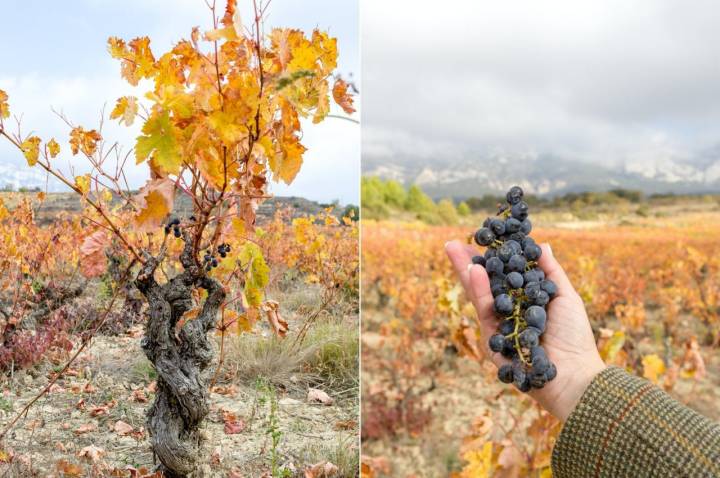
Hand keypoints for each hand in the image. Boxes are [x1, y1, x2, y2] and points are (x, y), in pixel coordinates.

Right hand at [445, 240, 605, 420]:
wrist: (576, 374)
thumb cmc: (575, 337)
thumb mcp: (565, 296)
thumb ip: (550, 271)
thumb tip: (541, 243)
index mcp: (522, 303)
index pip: (501, 278)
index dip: (490, 259)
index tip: (482, 239)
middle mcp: (507, 315)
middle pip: (482, 286)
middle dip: (466, 265)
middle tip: (452, 244)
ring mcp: (497, 330)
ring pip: (479, 298)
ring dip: (469, 275)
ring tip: (461, 254)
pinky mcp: (492, 344)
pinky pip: (485, 314)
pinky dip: (480, 292)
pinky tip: (476, 274)